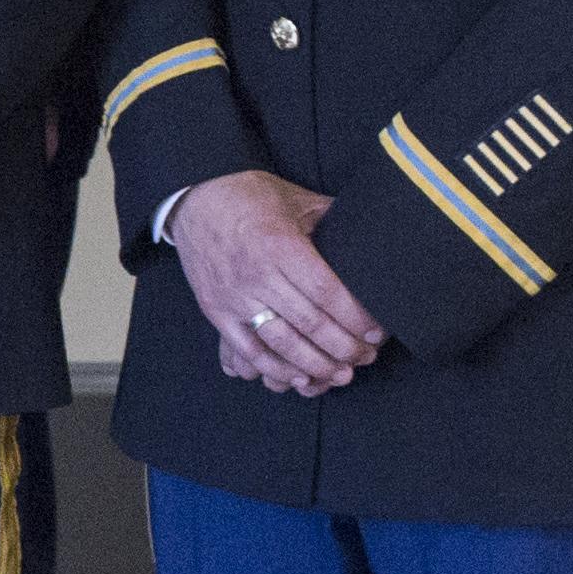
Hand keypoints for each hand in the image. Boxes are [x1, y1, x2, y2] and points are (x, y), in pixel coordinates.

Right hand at [171, 170, 381, 394]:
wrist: (196, 195)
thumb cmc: (252, 196)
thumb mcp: (297, 200)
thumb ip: (333, 219)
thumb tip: (373, 231)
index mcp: (281, 245)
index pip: (327, 292)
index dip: (355, 317)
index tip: (376, 332)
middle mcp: (258, 274)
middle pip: (310, 323)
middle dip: (344, 347)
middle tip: (366, 357)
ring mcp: (234, 296)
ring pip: (282, 342)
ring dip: (315, 365)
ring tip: (340, 375)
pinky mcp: (216, 310)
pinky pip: (248, 349)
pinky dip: (274, 368)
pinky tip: (298, 378)